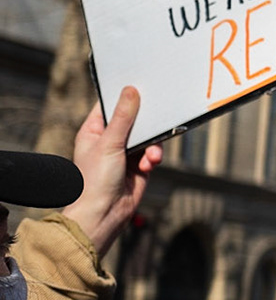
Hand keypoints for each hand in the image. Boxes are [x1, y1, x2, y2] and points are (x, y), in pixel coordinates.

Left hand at [64, 87, 161, 255]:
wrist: (104, 214)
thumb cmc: (94, 181)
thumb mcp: (109, 144)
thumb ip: (123, 117)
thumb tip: (130, 91)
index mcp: (94, 131)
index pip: (109, 105)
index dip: (123, 96)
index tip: (140, 85)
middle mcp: (109, 140)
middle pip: (133, 119)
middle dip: (146, 122)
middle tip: (157, 117)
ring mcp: (125, 153)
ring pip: (147, 137)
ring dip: (152, 144)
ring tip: (150, 156)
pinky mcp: (139, 165)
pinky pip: (153, 152)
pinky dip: (154, 157)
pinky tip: (150, 165)